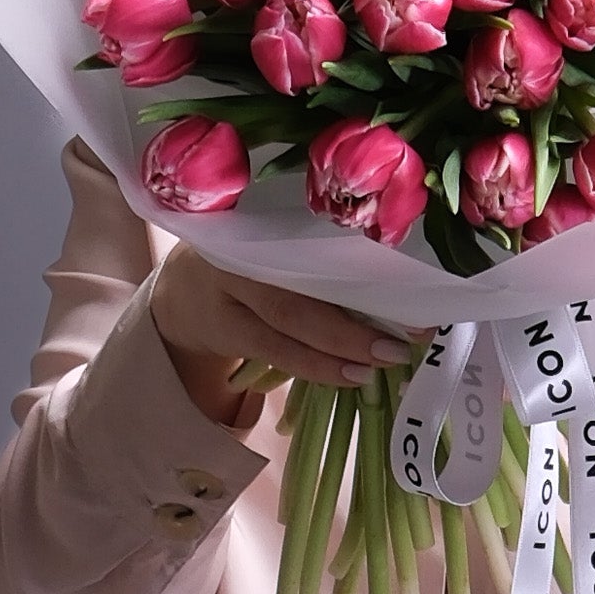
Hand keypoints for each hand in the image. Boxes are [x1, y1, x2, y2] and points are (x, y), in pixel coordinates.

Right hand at [150, 243, 418, 425]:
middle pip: (300, 287)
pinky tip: (350, 375)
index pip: (317, 238)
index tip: (414, 282)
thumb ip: (323, 252)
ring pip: (288, 324)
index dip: (366, 264)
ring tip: (381, 363)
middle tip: (403, 338)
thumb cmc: (254, 259)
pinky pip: (276, 353)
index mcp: (263, 218)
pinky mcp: (225, 330)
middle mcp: (240, 251)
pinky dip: (317, 366)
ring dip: (339, 349)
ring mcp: (227, 293)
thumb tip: (405, 281)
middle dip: (354, 318)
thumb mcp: (279, 240)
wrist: (180, 289)